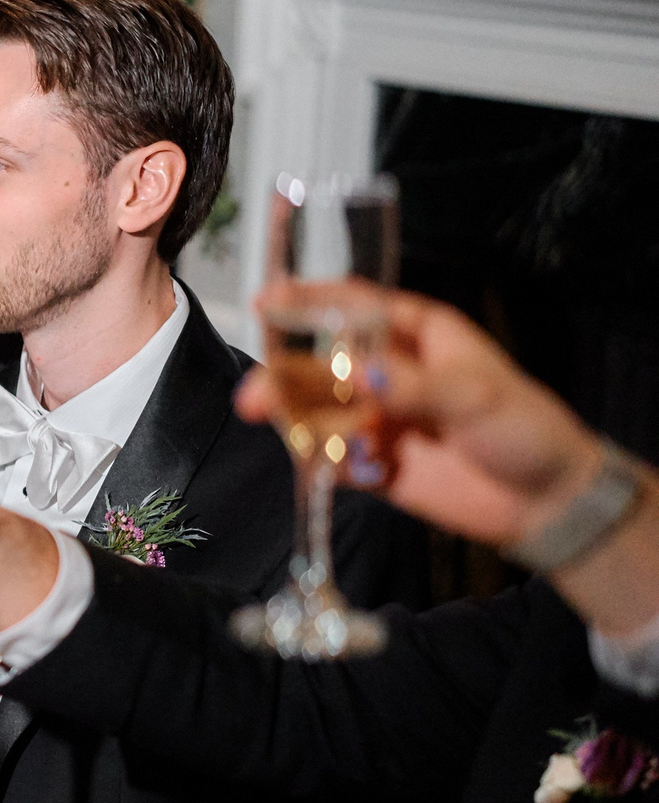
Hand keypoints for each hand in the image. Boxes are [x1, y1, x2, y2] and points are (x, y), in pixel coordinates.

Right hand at [236, 287, 603, 549]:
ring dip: (298, 420)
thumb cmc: (523, 429)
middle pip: (325, 362)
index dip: (311, 300)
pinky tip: (350, 470)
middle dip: (287, 376)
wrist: (546, 503)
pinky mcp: (375, 464)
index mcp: (420, 337)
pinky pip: (335, 458)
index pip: (357, 306)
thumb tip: (356, 375)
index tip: (267, 299)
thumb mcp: (473, 396)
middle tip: (255, 395)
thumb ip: (410, 385)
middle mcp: (393, 372)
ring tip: (280, 431)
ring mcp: (381, 418)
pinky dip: (330, 463)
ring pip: (321, 411)